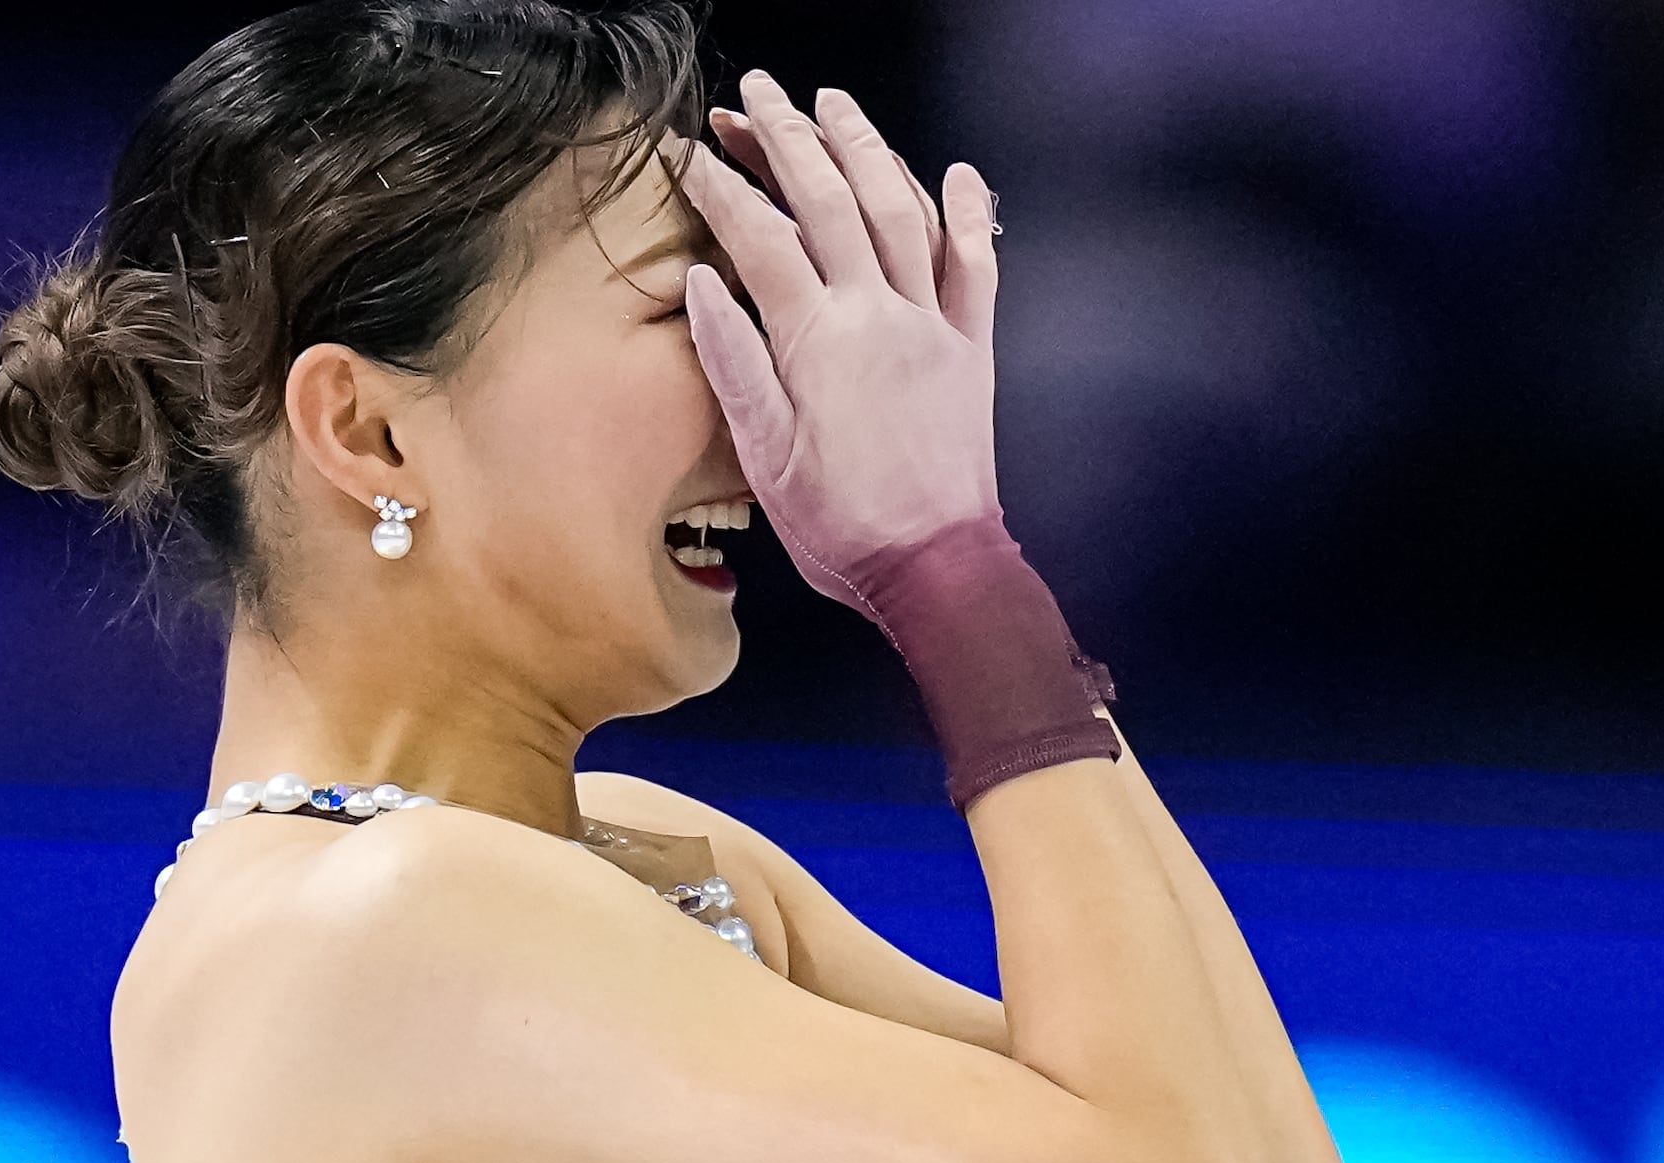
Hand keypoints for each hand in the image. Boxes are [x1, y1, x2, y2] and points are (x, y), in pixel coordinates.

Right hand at [675, 74, 1003, 617]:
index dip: (719, 187)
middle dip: (787, 136)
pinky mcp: (970, 348)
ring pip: (901, 208)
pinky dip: (969, 211)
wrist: (936, 569)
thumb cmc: (840, 527)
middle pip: (829, 199)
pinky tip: (958, 173)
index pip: (758, 236)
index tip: (687, 154)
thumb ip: (733, 361)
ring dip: (865, 147)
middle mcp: (878, 313)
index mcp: (816, 338)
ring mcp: (931, 324)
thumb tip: (702, 283)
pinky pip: (976, 264)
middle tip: (756, 92)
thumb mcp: (762, 454)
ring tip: (833, 104)